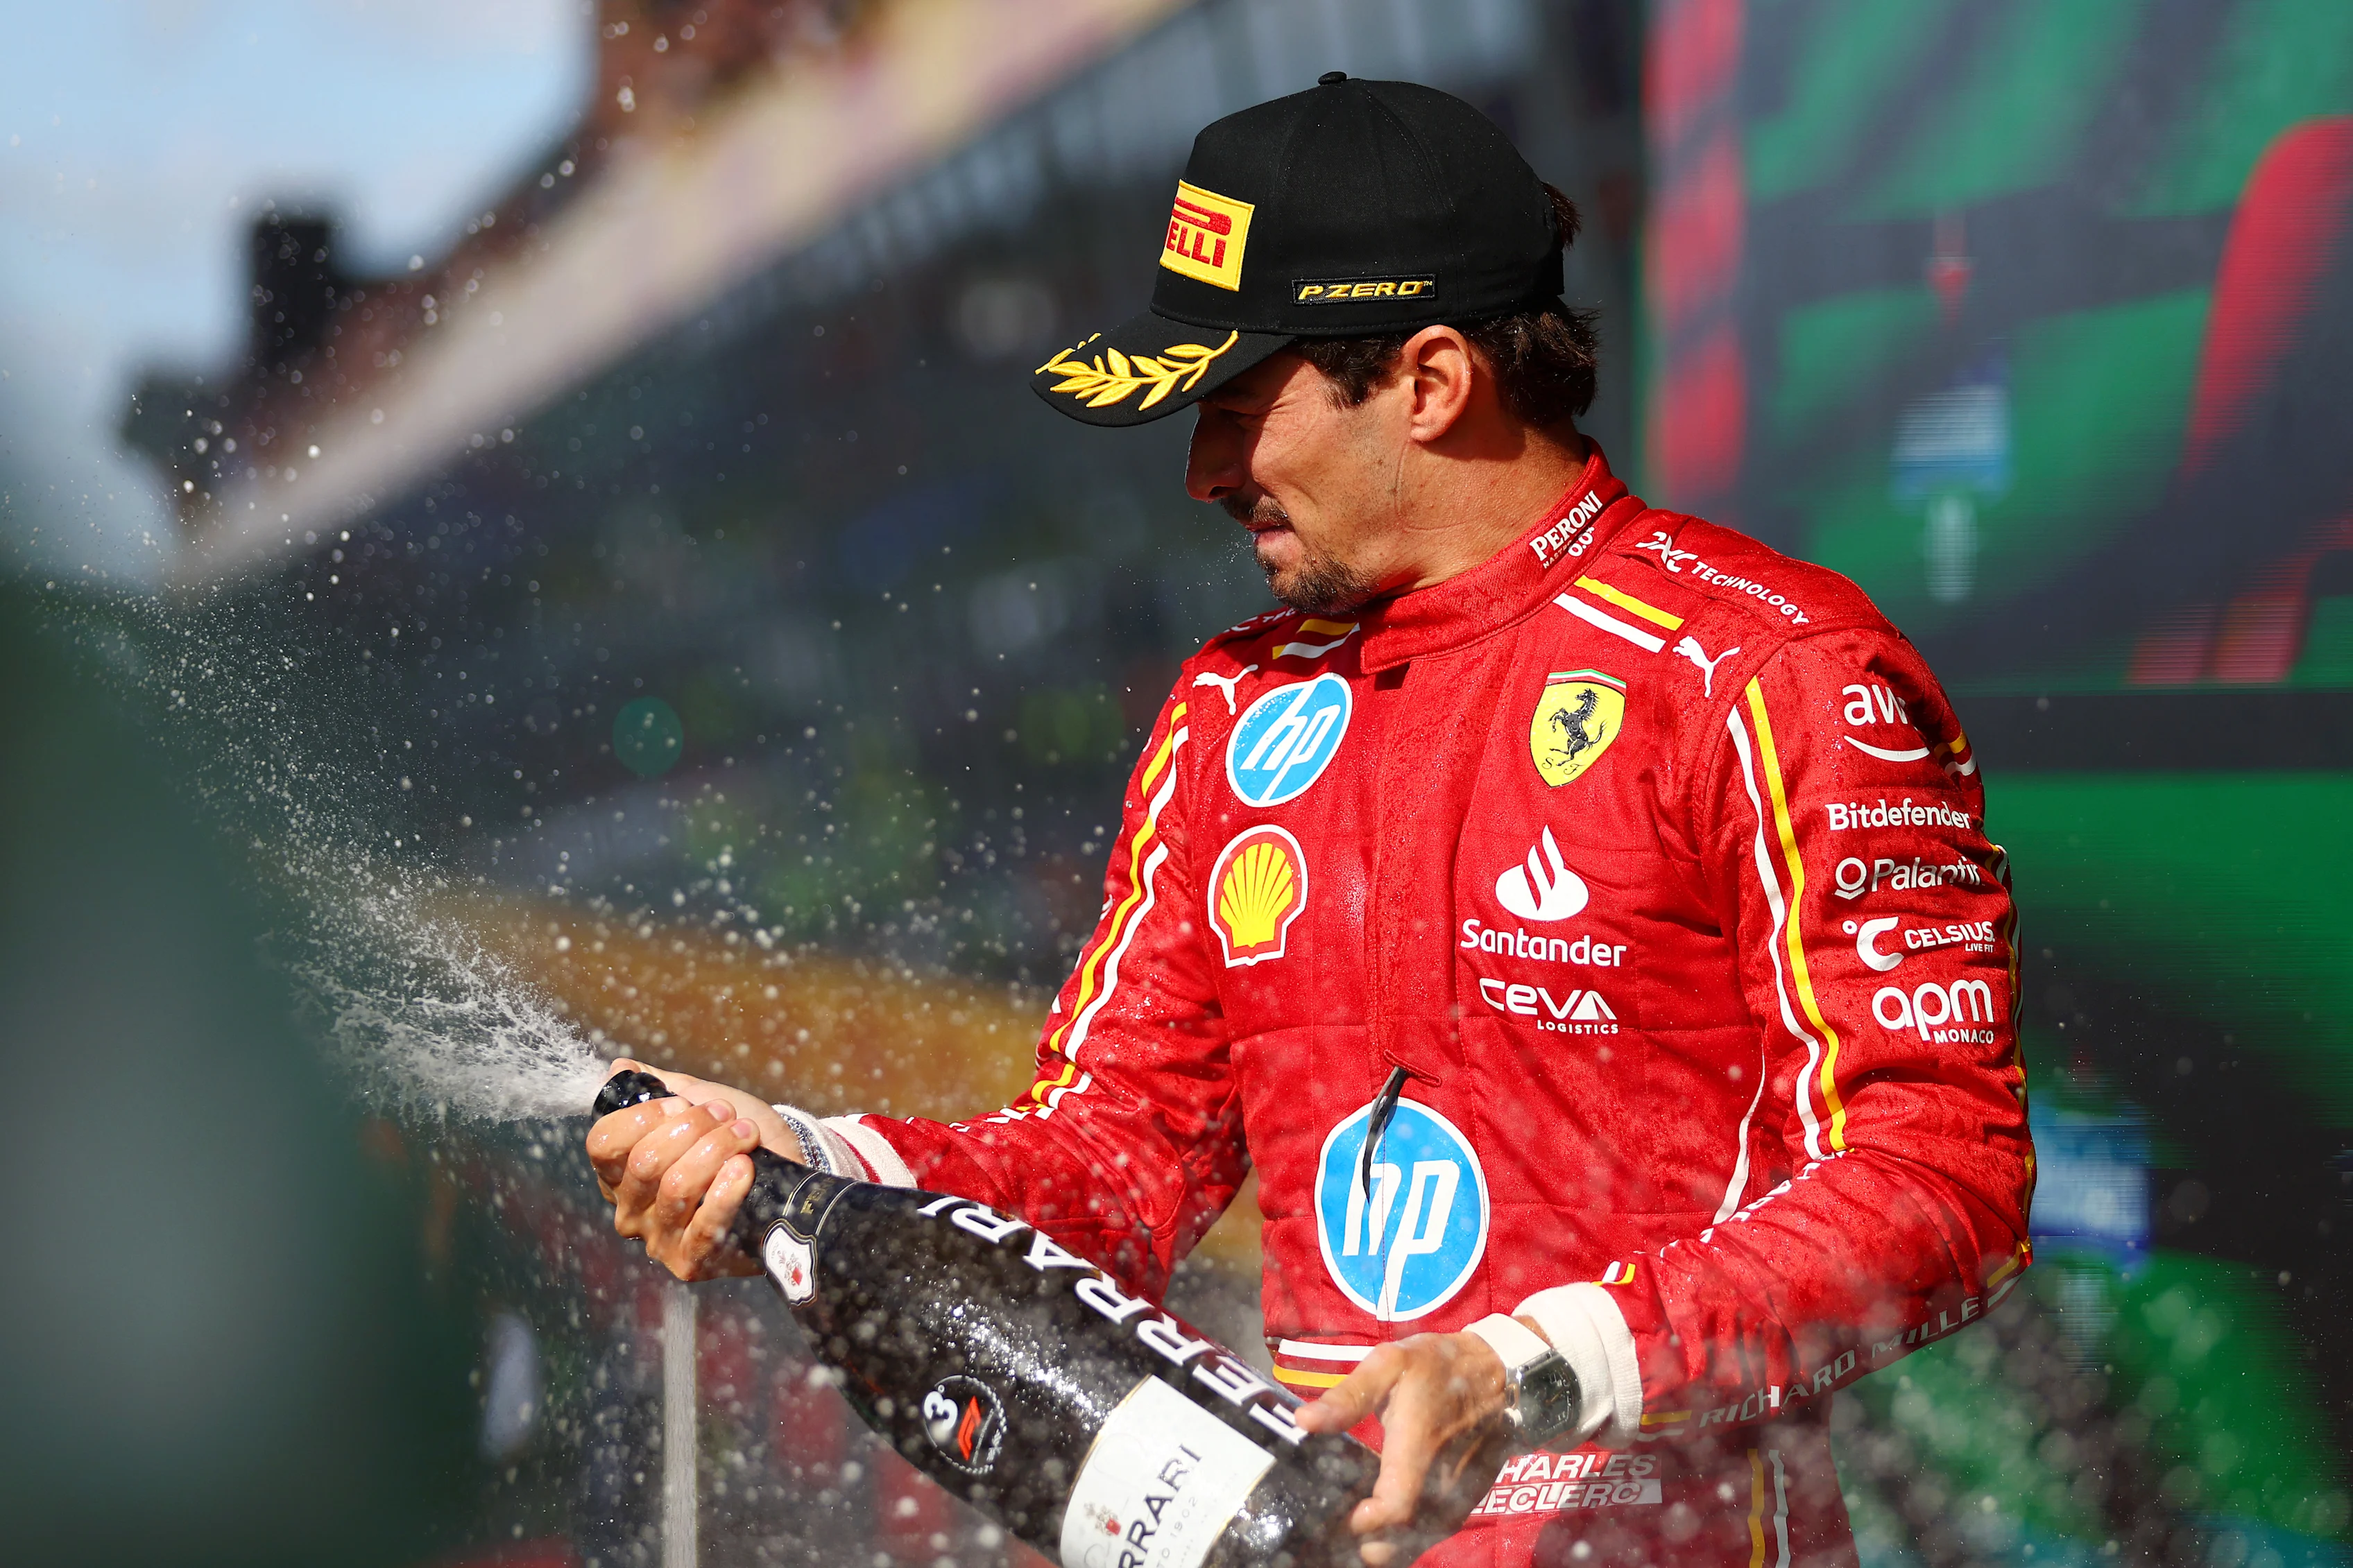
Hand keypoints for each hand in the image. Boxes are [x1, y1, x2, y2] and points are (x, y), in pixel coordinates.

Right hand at [583, 1061, 806, 1280]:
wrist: (787, 1176)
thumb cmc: (735, 1138)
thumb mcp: (698, 1102)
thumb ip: (657, 1087)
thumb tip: (619, 1068)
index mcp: (621, 1172)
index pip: (603, 1143)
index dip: (643, 1117)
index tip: (682, 1104)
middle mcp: (631, 1210)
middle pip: (644, 1161)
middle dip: (692, 1127)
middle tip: (725, 1115)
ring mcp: (659, 1239)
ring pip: (675, 1187)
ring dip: (716, 1150)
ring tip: (744, 1136)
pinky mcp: (691, 1261)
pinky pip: (703, 1225)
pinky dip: (727, 1190)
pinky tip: (744, 1168)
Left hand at [1293, 1331, 1515, 1566]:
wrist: (1500, 1375)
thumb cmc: (1440, 1366)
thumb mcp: (1391, 1363)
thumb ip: (1348, 1396)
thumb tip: (1303, 1421)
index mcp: (1418, 1448)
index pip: (1394, 1509)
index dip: (1363, 1524)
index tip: (1340, 1514)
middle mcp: (1441, 1483)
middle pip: (1401, 1539)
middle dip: (1364, 1544)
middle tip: (1334, 1527)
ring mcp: (1456, 1497)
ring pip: (1416, 1544)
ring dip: (1384, 1547)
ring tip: (1353, 1529)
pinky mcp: (1465, 1502)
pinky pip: (1432, 1535)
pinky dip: (1405, 1540)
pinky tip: (1381, 1529)